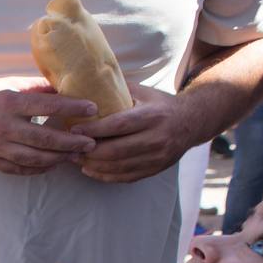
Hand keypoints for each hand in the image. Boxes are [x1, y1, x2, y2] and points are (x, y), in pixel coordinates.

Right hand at [0, 77, 97, 175]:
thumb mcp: (6, 85)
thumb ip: (34, 89)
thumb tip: (64, 88)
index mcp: (9, 103)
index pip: (48, 106)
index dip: (73, 108)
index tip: (92, 109)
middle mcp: (4, 127)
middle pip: (46, 138)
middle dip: (72, 142)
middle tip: (91, 142)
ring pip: (36, 159)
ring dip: (59, 158)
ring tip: (76, 155)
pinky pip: (23, 169)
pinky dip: (41, 168)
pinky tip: (54, 163)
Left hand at [70, 83, 192, 182]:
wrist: (192, 122)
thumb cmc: (161, 105)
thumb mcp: (144, 93)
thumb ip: (118, 91)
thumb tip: (86, 84)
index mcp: (152, 116)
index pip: (118, 125)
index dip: (94, 129)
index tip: (74, 130)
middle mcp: (156, 138)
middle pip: (116, 150)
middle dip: (89, 152)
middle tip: (70, 148)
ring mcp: (156, 157)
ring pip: (118, 167)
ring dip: (93, 165)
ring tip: (76, 159)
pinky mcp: (154, 170)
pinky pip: (125, 177)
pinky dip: (104, 175)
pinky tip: (90, 169)